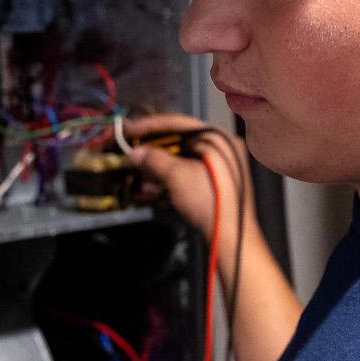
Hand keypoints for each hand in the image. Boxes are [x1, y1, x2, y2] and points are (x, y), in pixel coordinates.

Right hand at [124, 114, 249, 244]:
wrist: (229, 238)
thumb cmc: (208, 200)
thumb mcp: (177, 176)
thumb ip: (154, 159)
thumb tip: (134, 153)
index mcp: (220, 138)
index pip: (181, 122)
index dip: (152, 125)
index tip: (130, 128)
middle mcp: (223, 148)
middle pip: (180, 142)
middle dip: (153, 152)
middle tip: (131, 155)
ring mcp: (220, 168)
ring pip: (182, 160)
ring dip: (157, 168)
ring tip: (140, 178)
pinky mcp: (214, 185)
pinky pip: (187, 174)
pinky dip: (169, 179)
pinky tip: (151, 189)